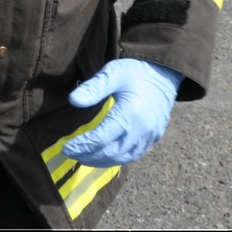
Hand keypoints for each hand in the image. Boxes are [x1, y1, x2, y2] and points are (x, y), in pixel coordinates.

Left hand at [62, 58, 181, 166]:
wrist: (165, 72)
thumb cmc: (136, 70)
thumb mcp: (114, 72)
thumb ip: (94, 87)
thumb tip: (73, 100)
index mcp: (129, 115)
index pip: (100, 139)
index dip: (82, 146)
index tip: (66, 148)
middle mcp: (141, 130)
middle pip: (111, 153)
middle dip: (89, 156)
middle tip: (71, 154)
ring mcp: (150, 136)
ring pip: (124, 157)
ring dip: (103, 161)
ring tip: (85, 158)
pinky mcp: (155, 137)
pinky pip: (135, 154)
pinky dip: (119, 158)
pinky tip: (107, 155)